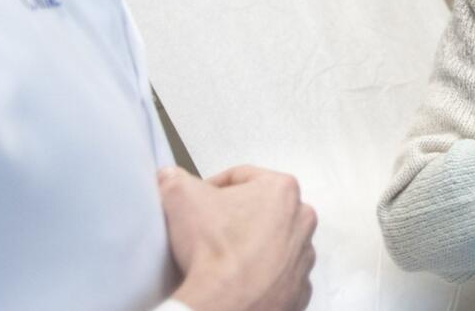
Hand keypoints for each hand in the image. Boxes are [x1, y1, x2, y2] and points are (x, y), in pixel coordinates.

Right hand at [159, 165, 317, 310]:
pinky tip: (239, 278)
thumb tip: (170, 176)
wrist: (225, 305)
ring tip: (224, 257)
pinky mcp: (300, 289)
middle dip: (237, 215)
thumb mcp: (182, 197)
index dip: (213, 187)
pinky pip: (279, 276)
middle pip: (262, 209)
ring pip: (274, 242)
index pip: (242, 177)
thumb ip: (175, 178)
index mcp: (282, 190)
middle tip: (210, 229)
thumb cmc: (214, 249)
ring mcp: (304, 256)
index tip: (199, 201)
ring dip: (253, 246)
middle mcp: (302, 219)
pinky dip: (262, 276)